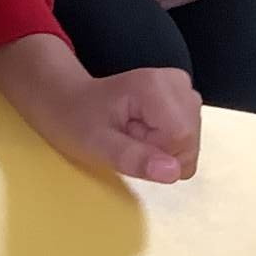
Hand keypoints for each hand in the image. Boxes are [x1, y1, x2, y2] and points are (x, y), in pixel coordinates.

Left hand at [0, 34, 201, 183]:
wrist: (66, 99)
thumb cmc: (75, 120)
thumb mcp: (96, 145)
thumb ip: (134, 158)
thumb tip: (173, 173)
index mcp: (156, 87)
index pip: (183, 140)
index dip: (157, 155)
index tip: (128, 143)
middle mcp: (177, 82)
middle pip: (189, 140)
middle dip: (159, 151)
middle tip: (125, 137)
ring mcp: (183, 89)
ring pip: (189, 140)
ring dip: (160, 147)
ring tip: (129, 132)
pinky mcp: (182, 98)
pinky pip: (185, 136)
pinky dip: (163, 141)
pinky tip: (139, 130)